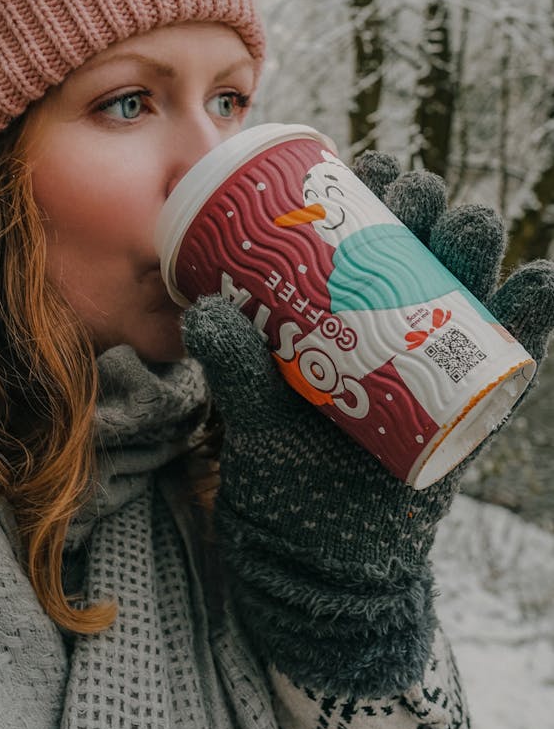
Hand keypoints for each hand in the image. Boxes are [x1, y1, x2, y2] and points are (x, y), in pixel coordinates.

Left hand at [182, 153, 553, 695]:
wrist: (327, 562)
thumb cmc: (289, 479)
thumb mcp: (259, 421)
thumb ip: (238, 369)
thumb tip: (207, 311)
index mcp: (343, 315)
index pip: (360, 239)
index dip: (365, 194)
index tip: (356, 166)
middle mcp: (398, 324)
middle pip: (420, 248)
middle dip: (423, 210)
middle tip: (412, 195)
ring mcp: (442, 360)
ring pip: (467, 286)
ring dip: (474, 246)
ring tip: (467, 224)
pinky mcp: (476, 402)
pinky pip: (513, 352)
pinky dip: (532, 315)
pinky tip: (538, 282)